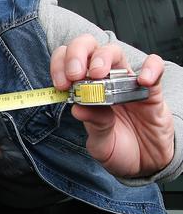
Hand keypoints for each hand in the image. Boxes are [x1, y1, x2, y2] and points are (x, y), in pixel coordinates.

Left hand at [50, 34, 173, 176]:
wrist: (145, 164)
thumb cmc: (119, 149)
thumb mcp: (100, 143)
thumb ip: (93, 124)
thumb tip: (78, 108)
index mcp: (84, 92)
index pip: (68, 64)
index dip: (60, 66)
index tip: (61, 84)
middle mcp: (103, 82)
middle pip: (88, 48)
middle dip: (77, 54)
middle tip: (75, 74)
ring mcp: (127, 83)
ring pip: (114, 52)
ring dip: (103, 58)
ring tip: (99, 74)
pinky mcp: (151, 90)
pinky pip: (154, 67)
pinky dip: (149, 68)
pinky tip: (142, 80)